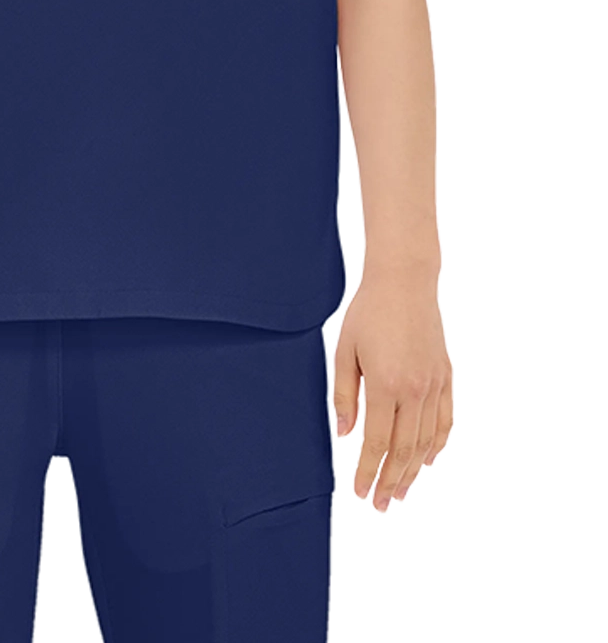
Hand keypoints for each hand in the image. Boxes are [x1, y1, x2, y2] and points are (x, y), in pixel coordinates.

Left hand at [331, 270, 452, 513]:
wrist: (404, 283)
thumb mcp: (346, 351)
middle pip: (403, 450)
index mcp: (385, 384)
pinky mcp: (444, 377)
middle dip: (390, 481)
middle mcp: (414, 389)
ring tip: (400, 492)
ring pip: (425, 442)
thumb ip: (344, 395)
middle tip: (380, 504)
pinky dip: (436, 445)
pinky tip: (426, 460)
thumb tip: (343, 432)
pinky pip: (444, 421)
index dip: (369, 471)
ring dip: (412, 471)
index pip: (378, 443)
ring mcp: (433, 385)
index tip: (361, 491)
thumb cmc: (370, 312)